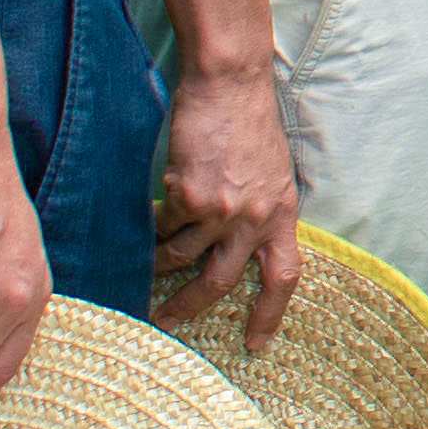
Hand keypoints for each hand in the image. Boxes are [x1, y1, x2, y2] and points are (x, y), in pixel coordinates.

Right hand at [150, 65, 299, 347]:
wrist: (231, 84)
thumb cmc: (249, 120)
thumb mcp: (272, 170)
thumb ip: (259, 207)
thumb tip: (238, 239)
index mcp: (281, 213)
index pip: (284, 276)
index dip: (269, 314)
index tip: (254, 344)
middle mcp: (254, 218)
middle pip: (222, 281)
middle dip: (191, 306)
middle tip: (167, 320)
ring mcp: (222, 210)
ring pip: (182, 256)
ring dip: (159, 265)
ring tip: (144, 267)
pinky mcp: (189, 196)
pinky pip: (164, 225)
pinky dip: (152, 227)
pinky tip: (146, 218)